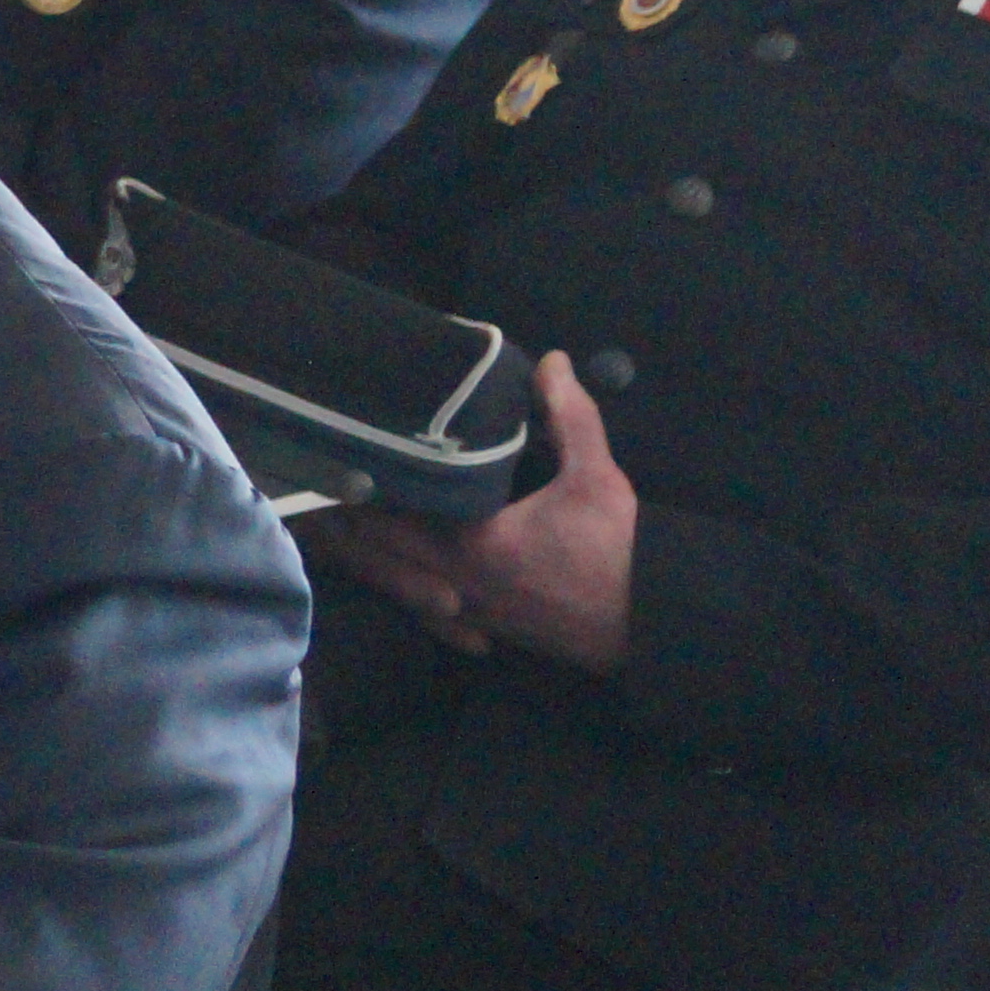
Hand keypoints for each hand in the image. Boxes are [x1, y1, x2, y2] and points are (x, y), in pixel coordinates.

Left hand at [303, 354, 639, 671]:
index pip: (396, 510)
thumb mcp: (598, 477)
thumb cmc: (619, 549)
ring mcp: (465, 612)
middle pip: (380, 549)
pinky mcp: (480, 628)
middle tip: (338, 476)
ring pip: (398, 582)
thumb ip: (571, 417)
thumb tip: (552, 362)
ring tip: (356, 516)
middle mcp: (455, 583)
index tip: (346, 451)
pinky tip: (399, 566)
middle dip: (358, 516)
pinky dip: (406, 585)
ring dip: (376, 552)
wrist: (651, 620)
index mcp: (471, 543)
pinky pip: (423, 608)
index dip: (369, 483)